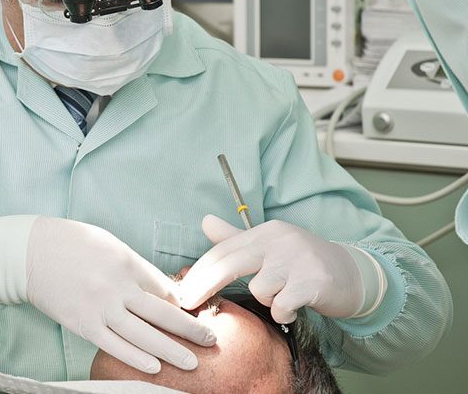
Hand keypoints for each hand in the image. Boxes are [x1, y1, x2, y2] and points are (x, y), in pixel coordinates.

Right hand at [26, 218, 215, 373]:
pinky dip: (135, 357)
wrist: (28, 253)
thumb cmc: (70, 242)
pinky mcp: (82, 324)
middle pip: (162, 313)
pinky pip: (114, 345)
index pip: (163, 288)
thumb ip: (135, 265)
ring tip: (192, 362)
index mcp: (126, 261)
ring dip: (170, 350)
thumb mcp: (109, 243)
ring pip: (143, 334)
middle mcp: (117, 286)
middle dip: (189, 328)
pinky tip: (154, 366)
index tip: (196, 313)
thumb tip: (161, 289)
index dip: (182, 303)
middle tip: (211, 340)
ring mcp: (99, 307)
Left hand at [179, 215, 363, 323]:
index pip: (223, 250)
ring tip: (283, 297)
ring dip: (267, 301)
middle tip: (188, 305)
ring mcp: (298, 259)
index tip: (181, 292)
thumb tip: (205, 221)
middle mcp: (280, 240)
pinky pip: (281, 305)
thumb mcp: (269, 247)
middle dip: (204, 286)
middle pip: (230, 264)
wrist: (352, 275)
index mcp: (266, 232)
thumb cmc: (302, 263)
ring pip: (260, 290)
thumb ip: (235, 238)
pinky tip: (294, 308)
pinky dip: (284, 312)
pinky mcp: (314, 281)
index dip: (198, 272)